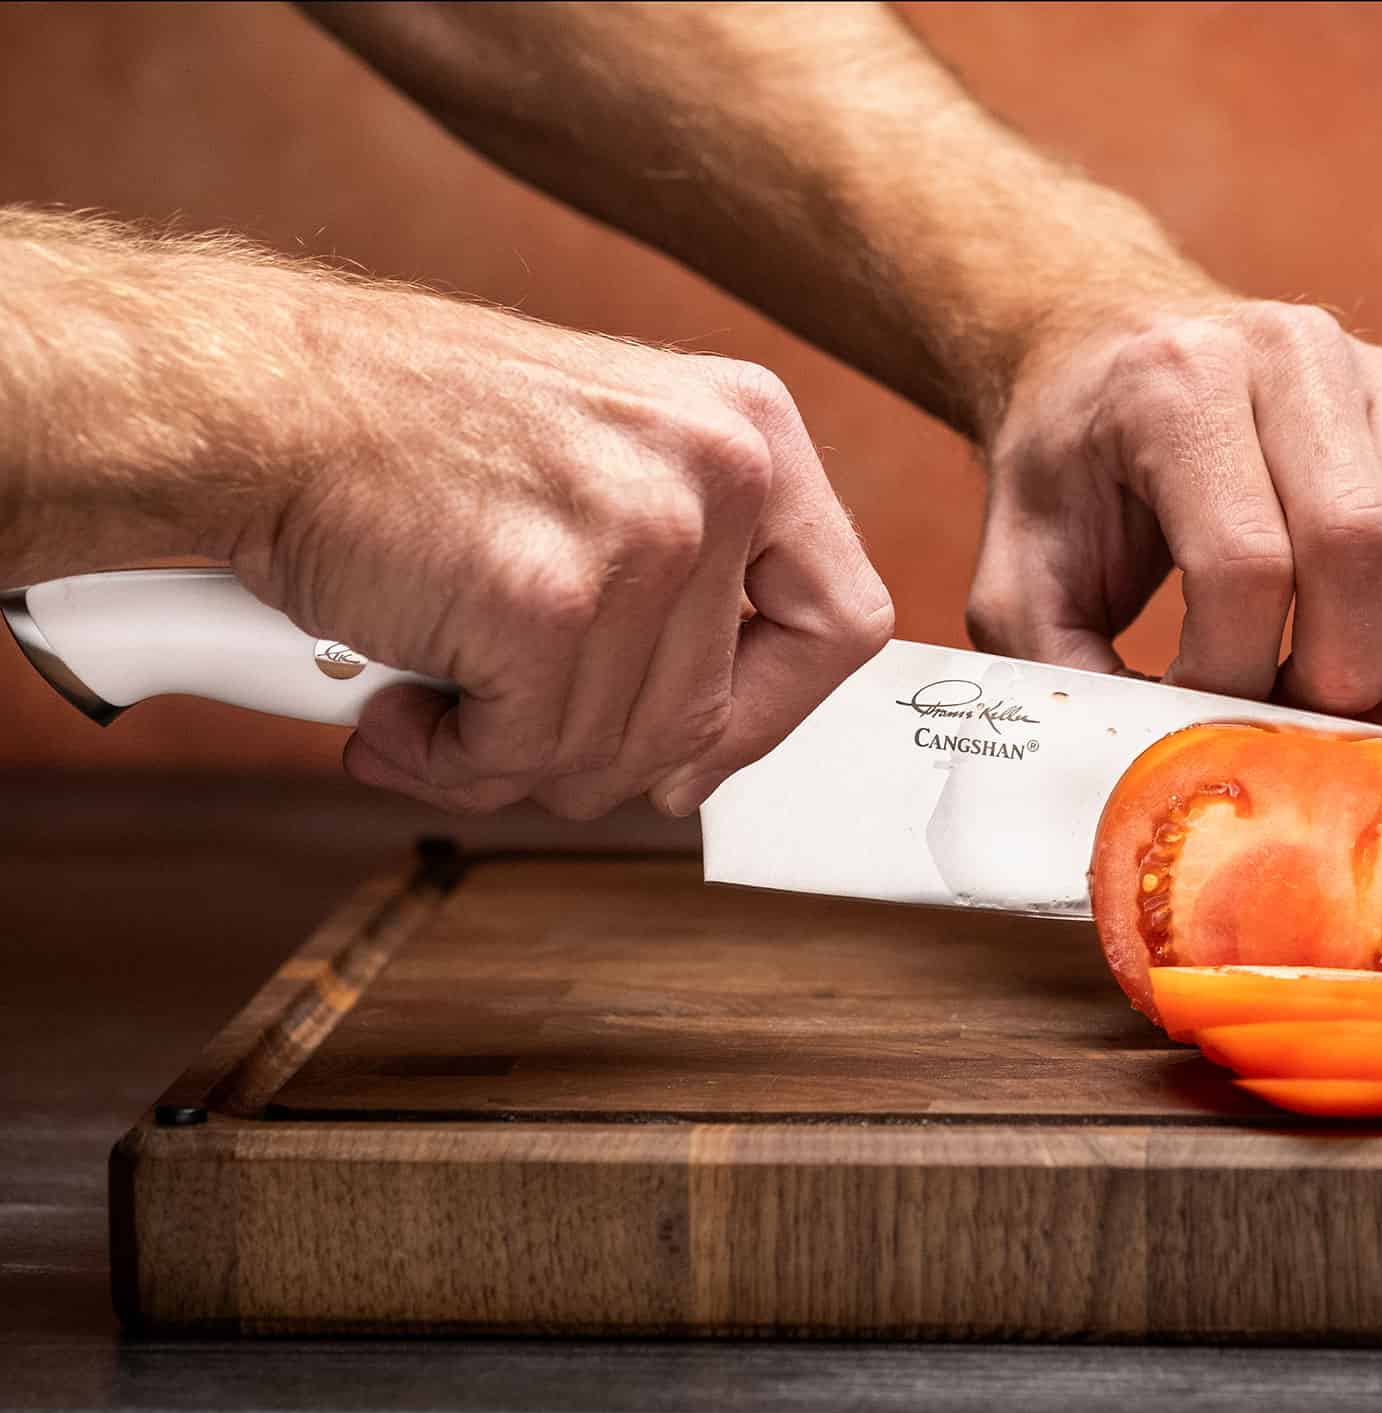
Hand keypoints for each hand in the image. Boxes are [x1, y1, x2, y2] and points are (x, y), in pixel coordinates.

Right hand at [227, 291, 891, 817]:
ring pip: (619, 752)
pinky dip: (449, 763)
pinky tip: (397, 710)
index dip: (776, 715)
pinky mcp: (553, 603)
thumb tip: (696, 759)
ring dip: (512, 761)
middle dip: (602, 756)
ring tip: (431, 703)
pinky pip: (526, 758)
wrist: (264, 401)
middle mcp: (721, 472)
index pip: (839, 622)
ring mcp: (644, 536)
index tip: (702, 755)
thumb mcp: (603, 459)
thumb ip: (679, 586)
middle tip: (506, 730)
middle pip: (715, 716)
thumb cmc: (409, 434)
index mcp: (751, 431)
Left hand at [966, 297, 1381, 730]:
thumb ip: (1063, 671)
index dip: (1229, 673)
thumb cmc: (1061, 474)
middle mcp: (1289, 354)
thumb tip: (1153, 762)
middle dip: (1335, 679)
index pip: (1242, 559)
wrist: (1101, 357)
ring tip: (1350, 729)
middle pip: (1359, 544)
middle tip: (1290, 745)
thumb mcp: (1017, 573)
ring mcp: (1369, 376)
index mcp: (1177, 381)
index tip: (1194, 723)